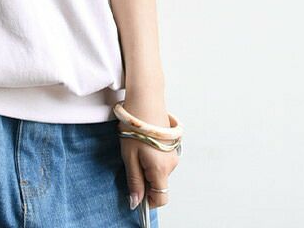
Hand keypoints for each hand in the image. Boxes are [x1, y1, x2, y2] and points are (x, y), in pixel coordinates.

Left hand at [118, 90, 178, 210]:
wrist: (145, 100)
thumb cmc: (135, 127)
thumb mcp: (129, 156)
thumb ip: (134, 181)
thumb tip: (135, 202)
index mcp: (161, 169)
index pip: (161, 198)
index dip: (148, 201)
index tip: (136, 193)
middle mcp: (171, 164)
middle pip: (159, 184)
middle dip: (144, 179)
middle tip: (131, 160)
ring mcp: (174, 154)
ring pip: (159, 171)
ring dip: (147, 165)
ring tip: (136, 147)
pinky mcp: (172, 145)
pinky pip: (162, 159)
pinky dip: (152, 156)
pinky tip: (144, 141)